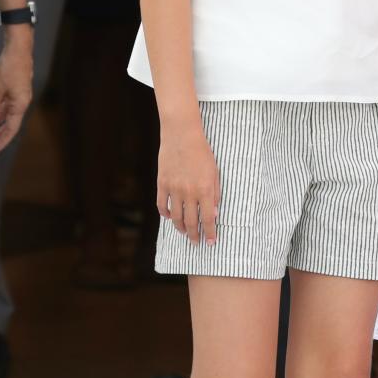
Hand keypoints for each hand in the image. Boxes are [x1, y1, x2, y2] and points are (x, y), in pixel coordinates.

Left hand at [0, 33, 32, 153]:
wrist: (18, 49)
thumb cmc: (9, 68)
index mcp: (20, 105)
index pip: (10, 129)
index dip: (1, 140)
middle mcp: (21, 103)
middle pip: (10, 125)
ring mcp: (19, 97)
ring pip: (7, 116)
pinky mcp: (15, 90)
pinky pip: (6, 106)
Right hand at [157, 121, 219, 243]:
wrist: (182, 135)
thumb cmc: (202, 152)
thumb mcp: (215, 172)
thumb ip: (215, 194)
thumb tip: (213, 214)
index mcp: (205, 190)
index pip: (207, 219)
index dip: (210, 233)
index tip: (212, 242)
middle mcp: (189, 192)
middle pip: (191, 222)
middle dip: (194, 236)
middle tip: (196, 243)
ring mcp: (173, 189)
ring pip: (175, 217)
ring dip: (180, 228)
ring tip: (184, 232)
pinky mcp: (162, 183)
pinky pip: (162, 205)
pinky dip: (165, 214)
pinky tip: (169, 218)